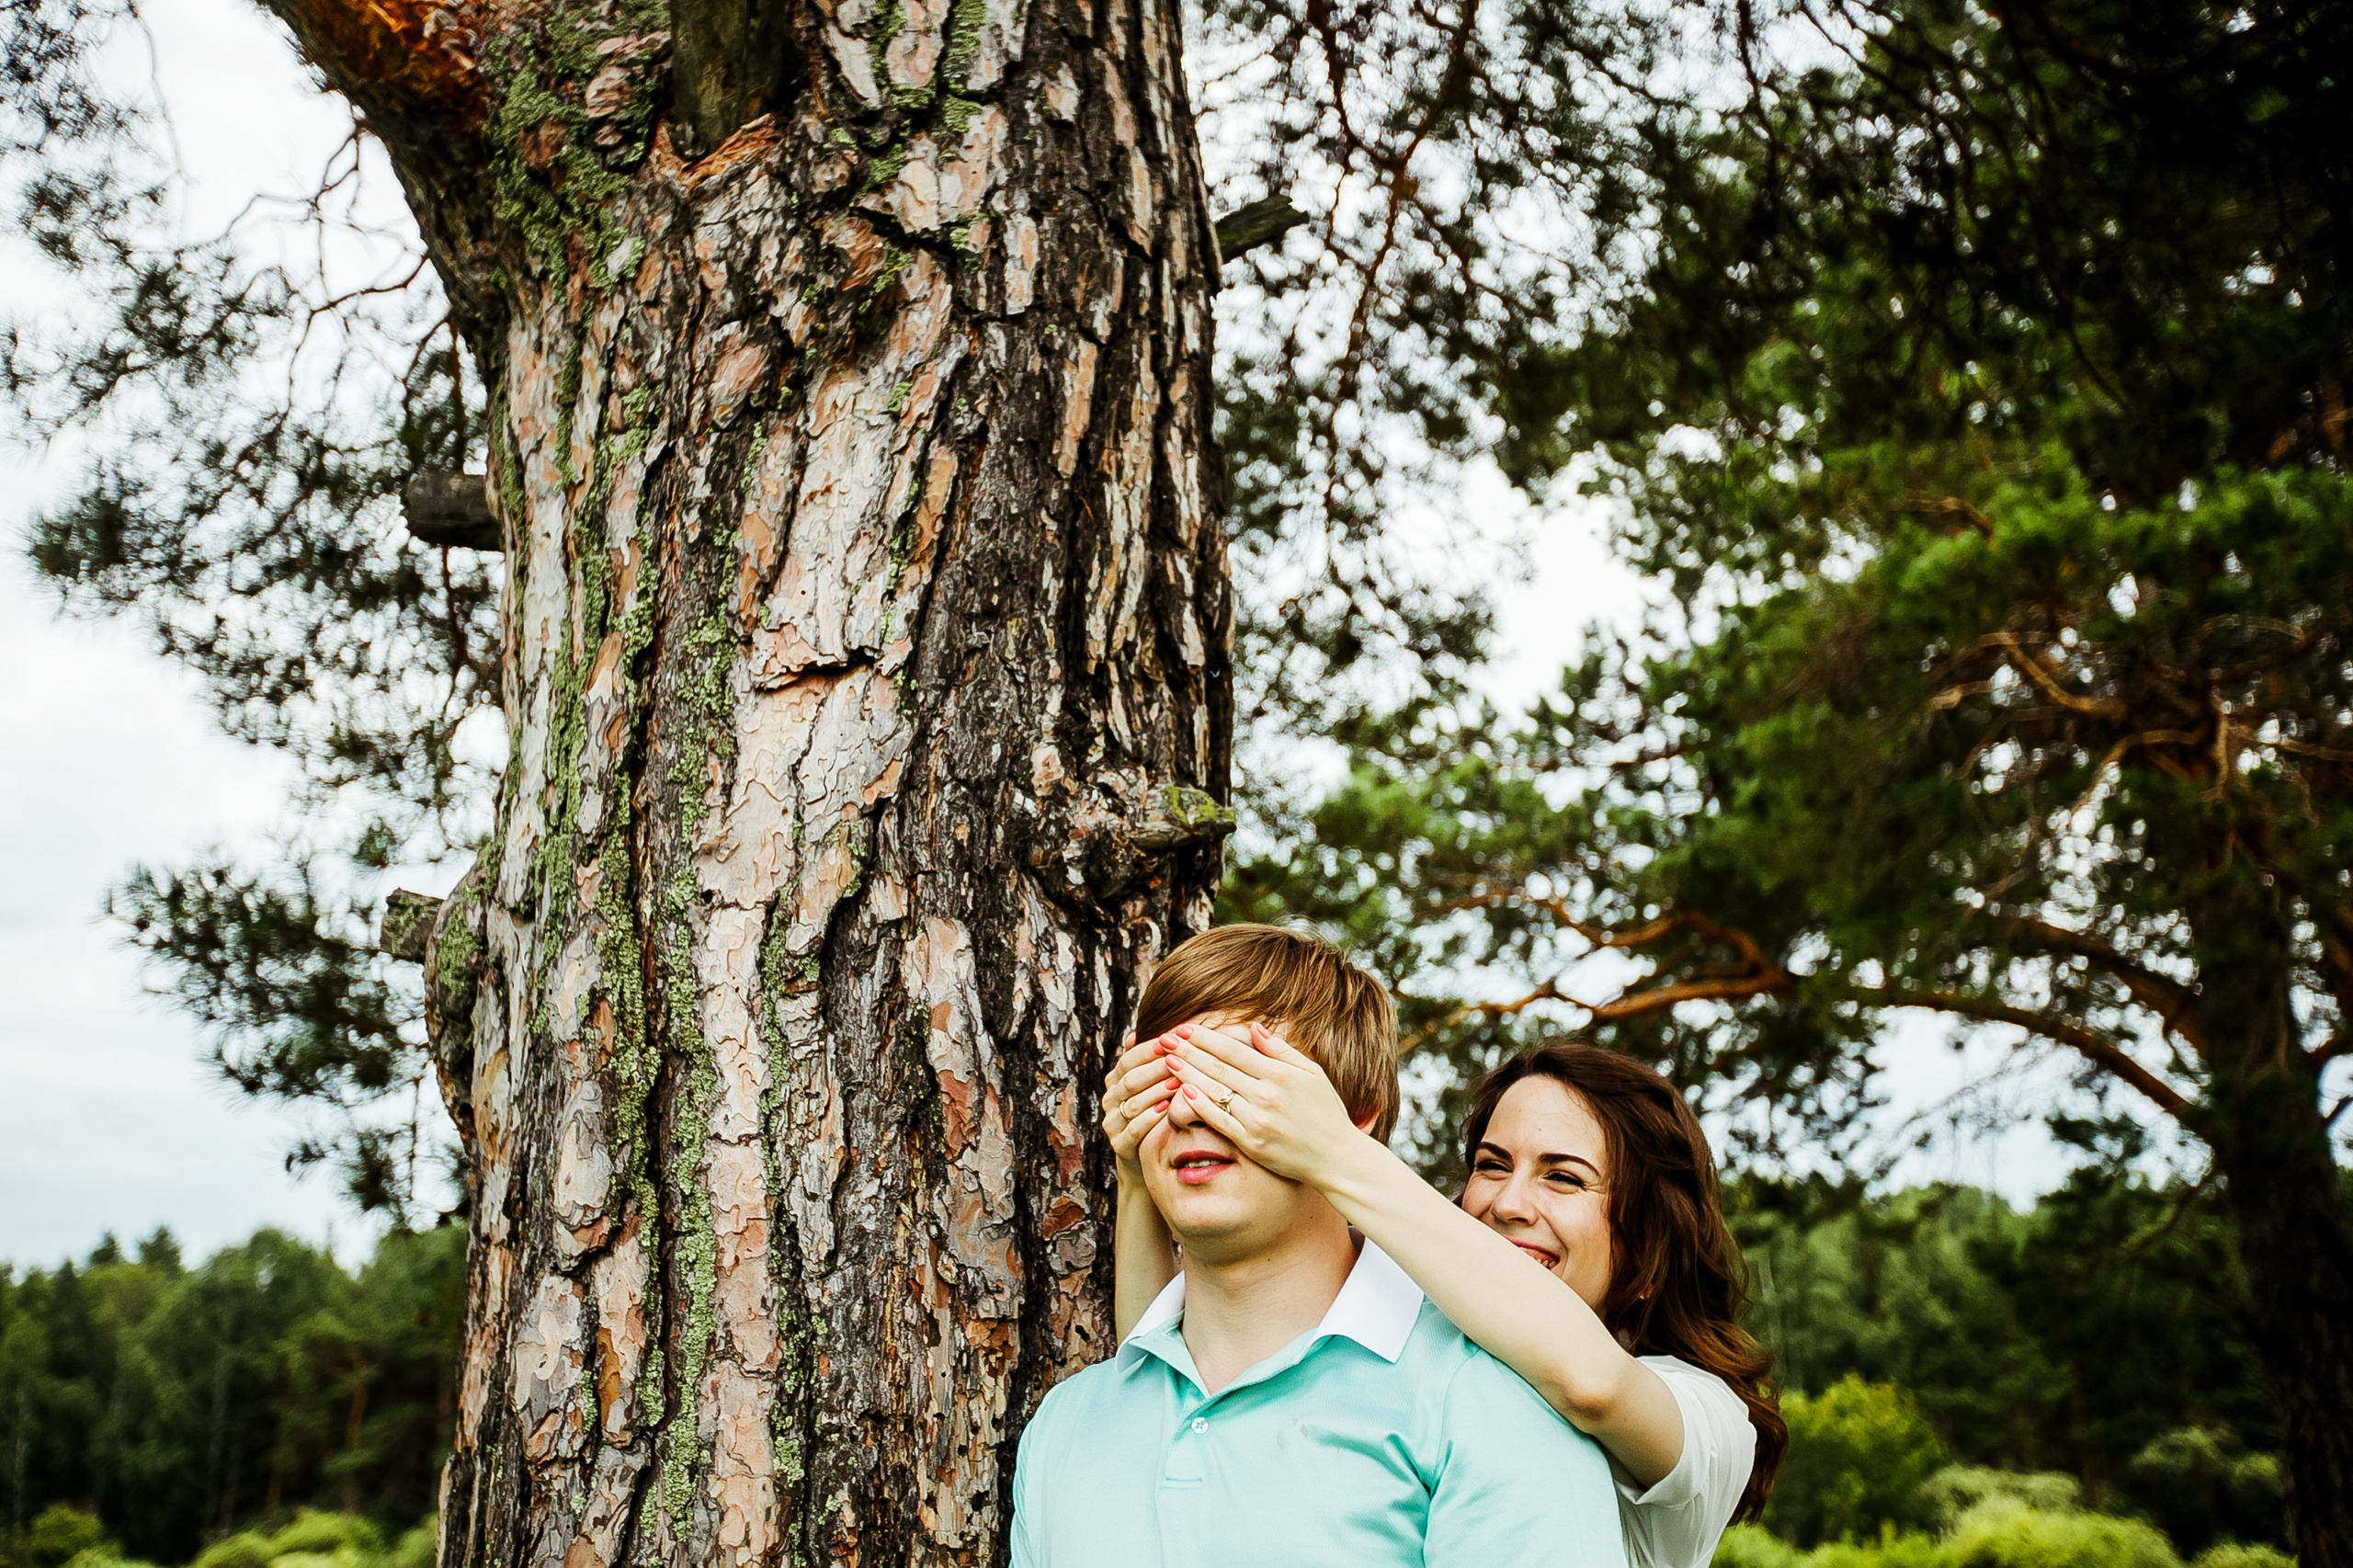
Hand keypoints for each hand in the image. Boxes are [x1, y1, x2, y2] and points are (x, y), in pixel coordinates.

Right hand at [1101, 1031, 1175, 1186]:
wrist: (1149, 1158)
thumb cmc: (1157, 1114)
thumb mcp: (1152, 1086)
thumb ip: (1148, 1062)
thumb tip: (1134, 1032)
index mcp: (1116, 1082)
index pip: (1128, 1060)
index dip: (1149, 1049)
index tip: (1172, 1039)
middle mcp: (1110, 1100)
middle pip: (1130, 1080)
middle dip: (1156, 1068)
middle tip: (1179, 1059)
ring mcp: (1112, 1123)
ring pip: (1133, 1103)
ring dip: (1156, 1091)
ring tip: (1179, 1082)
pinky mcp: (1119, 1146)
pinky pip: (1134, 1130)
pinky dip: (1151, 1118)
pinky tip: (1168, 1109)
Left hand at [1161, 1021, 1374, 1186]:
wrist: (1336, 1157)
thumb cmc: (1326, 1112)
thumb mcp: (1312, 1073)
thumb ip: (1281, 1050)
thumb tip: (1254, 1028)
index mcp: (1282, 1074)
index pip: (1233, 1050)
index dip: (1205, 1038)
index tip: (1184, 1029)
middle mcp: (1268, 1095)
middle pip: (1218, 1068)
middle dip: (1188, 1051)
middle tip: (1165, 1039)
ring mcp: (1258, 1120)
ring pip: (1215, 1092)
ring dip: (1188, 1074)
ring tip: (1168, 1060)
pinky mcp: (1252, 1143)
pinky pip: (1219, 1121)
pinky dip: (1200, 1106)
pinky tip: (1182, 1093)